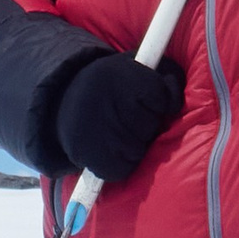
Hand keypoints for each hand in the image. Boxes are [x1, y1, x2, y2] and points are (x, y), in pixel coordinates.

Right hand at [54, 49, 184, 184]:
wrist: (64, 102)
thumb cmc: (115, 87)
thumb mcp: (139, 68)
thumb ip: (167, 77)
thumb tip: (174, 105)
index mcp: (118, 74)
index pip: (160, 96)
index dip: (159, 101)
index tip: (145, 98)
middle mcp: (104, 99)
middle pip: (150, 125)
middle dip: (146, 124)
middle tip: (127, 116)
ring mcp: (94, 129)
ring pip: (138, 150)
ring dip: (135, 145)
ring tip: (118, 132)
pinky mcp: (87, 154)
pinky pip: (122, 169)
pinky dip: (122, 164)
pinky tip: (111, 150)